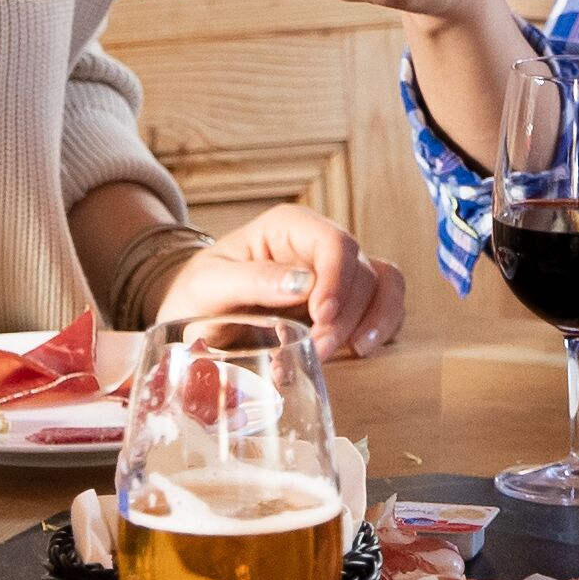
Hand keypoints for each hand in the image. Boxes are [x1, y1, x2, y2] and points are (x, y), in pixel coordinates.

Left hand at [145, 202, 406, 358]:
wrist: (195, 317)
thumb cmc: (198, 292)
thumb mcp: (211, 284)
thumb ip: (253, 280)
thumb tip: (304, 282)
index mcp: (289, 228)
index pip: (334, 242)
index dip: (337, 279)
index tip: (322, 316)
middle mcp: (319, 246)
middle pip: (361, 271)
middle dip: (345, 316)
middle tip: (317, 350)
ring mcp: (336, 275)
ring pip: (384, 285)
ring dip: (374, 321)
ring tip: (352, 351)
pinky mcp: (345, 304)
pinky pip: (383, 307)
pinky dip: (379, 329)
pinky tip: (358, 350)